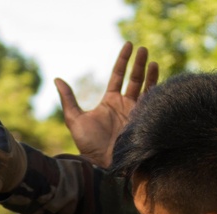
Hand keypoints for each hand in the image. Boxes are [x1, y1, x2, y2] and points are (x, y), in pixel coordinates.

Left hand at [56, 41, 157, 167]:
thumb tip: (57, 79)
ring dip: (150, 74)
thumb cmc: (88, 145)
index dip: (123, 60)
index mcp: (110, 102)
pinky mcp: (146, 121)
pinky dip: (157, 90)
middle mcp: (125, 105)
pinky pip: (153, 102)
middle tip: (144, 49)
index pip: (118, 75)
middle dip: (139, 63)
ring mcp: (137, 113)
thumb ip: (68, 99)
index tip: (128, 45)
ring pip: (146, 88)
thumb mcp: (74, 119)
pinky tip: (159, 79)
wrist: (103, 164)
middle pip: (135, 79)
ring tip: (153, 60)